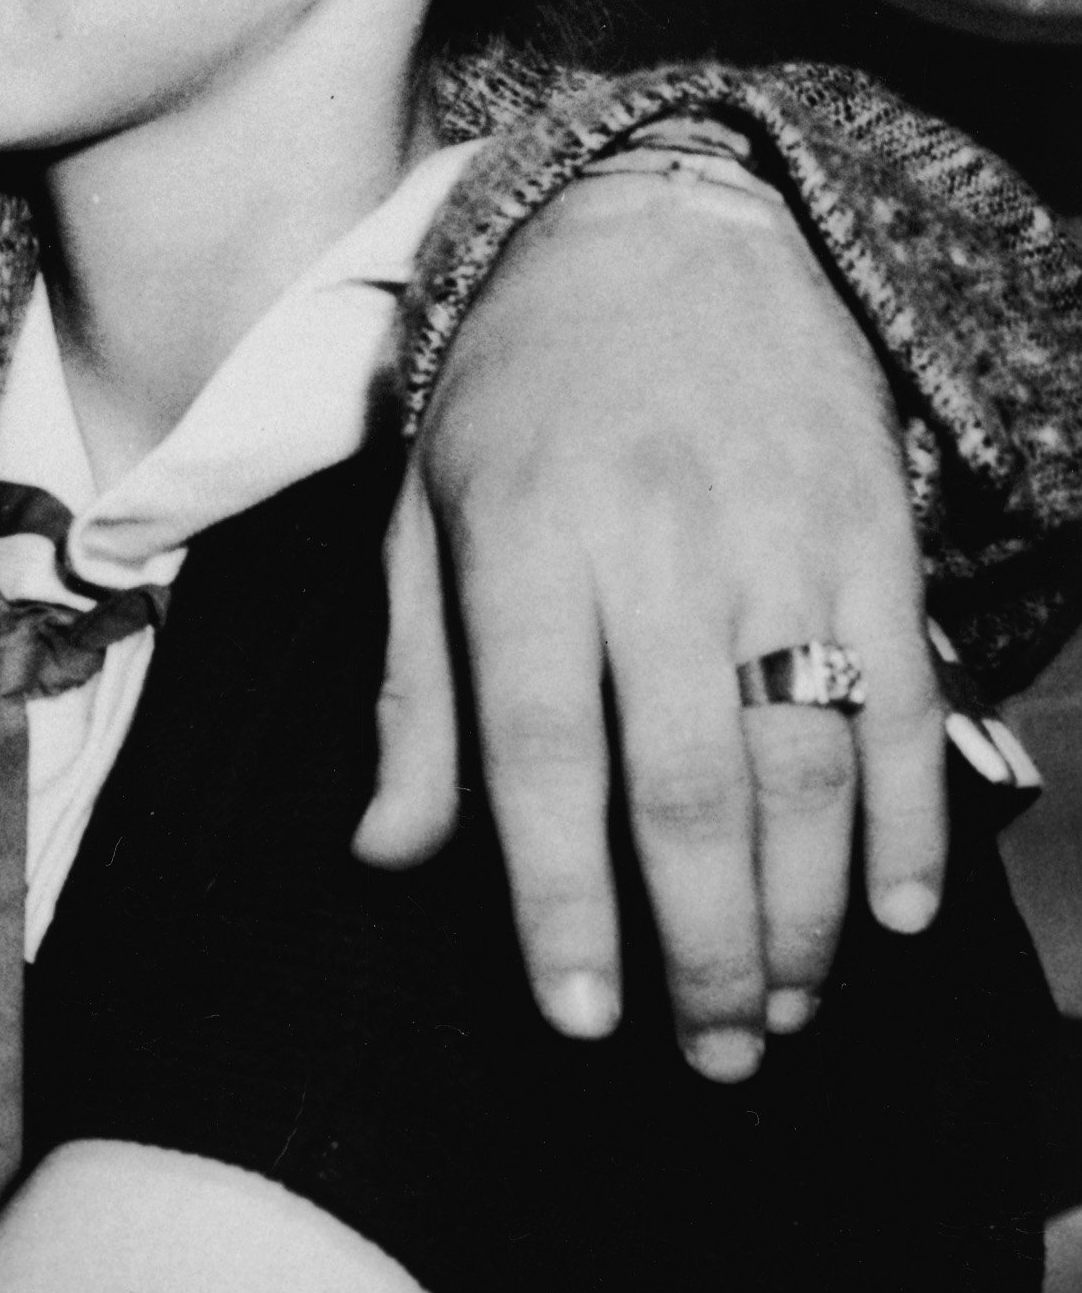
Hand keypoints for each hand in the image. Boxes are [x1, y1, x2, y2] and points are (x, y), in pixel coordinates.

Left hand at [356, 168, 939, 1078]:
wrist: (665, 232)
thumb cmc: (519, 395)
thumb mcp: (424, 514)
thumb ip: (415, 691)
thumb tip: (384, 857)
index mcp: (523, 543)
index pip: (538, 752)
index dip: (560, 898)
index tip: (577, 1019)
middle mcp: (656, 548)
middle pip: (688, 787)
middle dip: (701, 948)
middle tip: (709, 1059)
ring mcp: (778, 540)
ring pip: (807, 765)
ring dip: (804, 912)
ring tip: (781, 1012)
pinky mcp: (872, 534)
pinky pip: (901, 700)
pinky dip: (908, 820)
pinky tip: (892, 914)